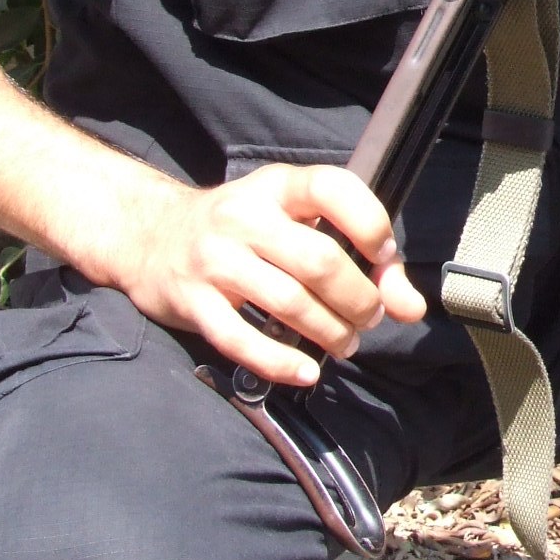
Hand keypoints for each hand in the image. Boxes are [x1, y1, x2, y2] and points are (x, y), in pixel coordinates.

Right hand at [106, 162, 426, 386]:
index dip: (369, 222)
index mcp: (276, 187)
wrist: (148, 235)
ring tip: (344, 342)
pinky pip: (242, 340)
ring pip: (289, 303)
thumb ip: (355, 256)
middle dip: (358, 298)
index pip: (331, 189)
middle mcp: (244, 217)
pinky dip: (281, 362)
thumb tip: (411, 306)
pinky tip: (307, 371)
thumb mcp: (292, 221)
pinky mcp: (193, 301)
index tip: (382, 254)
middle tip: (367, 317)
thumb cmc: (240, 230)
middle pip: (319, 261)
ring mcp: (215, 259)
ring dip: (330, 332)